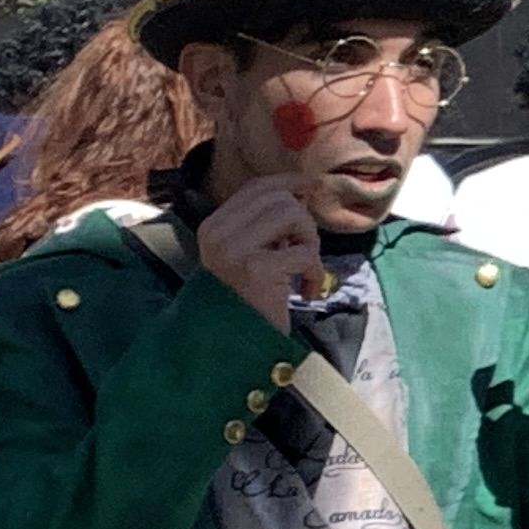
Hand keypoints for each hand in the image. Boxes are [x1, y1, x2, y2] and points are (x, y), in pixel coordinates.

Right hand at [196, 174, 330, 329]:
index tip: (312, 185)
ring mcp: (234, 250)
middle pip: (280, 199)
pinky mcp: (257, 269)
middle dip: (303, 223)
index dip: (289, 182)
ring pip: (293, 215)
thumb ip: (264, 226)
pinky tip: (306, 292)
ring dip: (309, 243)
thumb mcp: (247, 255)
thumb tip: (300, 192)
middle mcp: (218, 234)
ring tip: (303, 270)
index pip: (256, 188)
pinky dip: (315, 273)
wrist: (232, 346)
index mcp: (213, 226)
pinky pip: (305, 252)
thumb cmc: (247, 301)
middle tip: (303, 253)